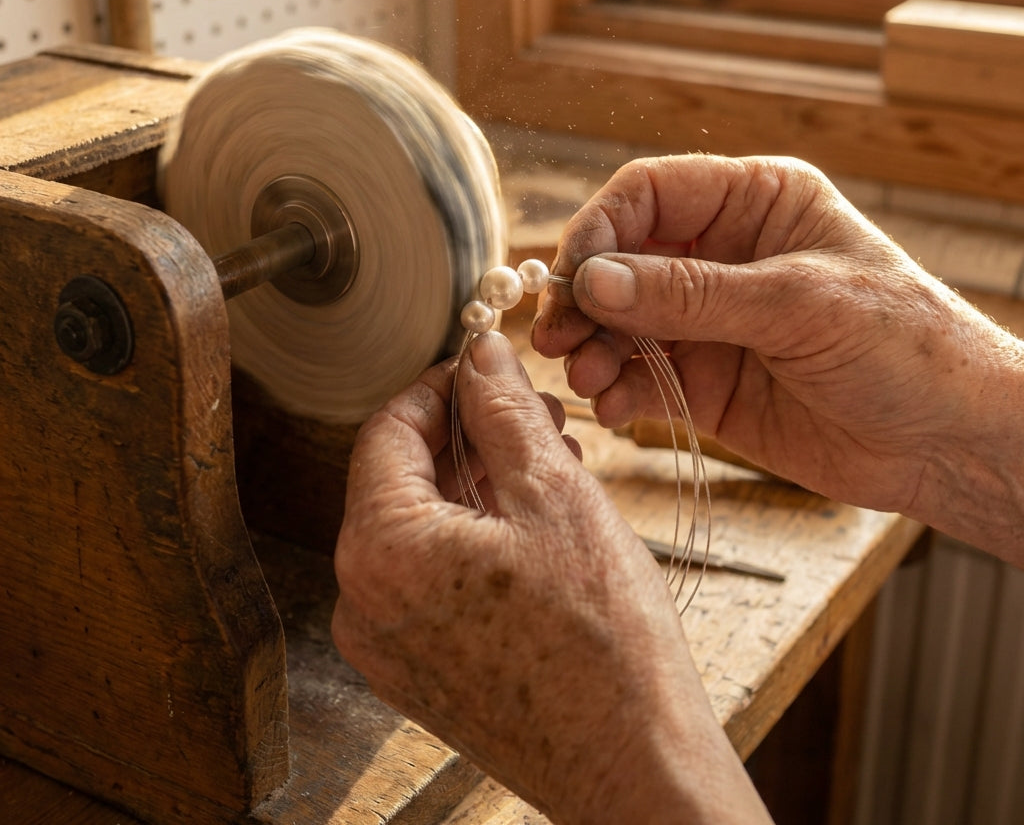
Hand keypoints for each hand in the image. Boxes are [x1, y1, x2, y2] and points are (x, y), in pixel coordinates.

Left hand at [332, 331, 768, 823]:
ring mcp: (386, 643)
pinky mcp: (418, 669)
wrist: (634, 768)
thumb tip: (479, 351)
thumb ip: (503, 407)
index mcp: (380, 550)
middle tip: (536, 417)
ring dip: (478, 483)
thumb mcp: (554, 492)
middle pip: (401, 478)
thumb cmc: (602, 643)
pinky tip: (532, 523)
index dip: (440, 387)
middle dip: (469, 435)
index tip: (486, 370)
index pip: (387, 430)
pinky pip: (429, 576)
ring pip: (419, 525)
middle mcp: (362, 602)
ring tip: (549, 466)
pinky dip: (473, 536)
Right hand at [533, 155, 1023, 565]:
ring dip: (593, 348)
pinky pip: (639, 377)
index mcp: (755, 204)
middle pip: (621, 260)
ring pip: (621, 321)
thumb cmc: (905, 347)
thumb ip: (691, 295)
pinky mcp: (704, 381)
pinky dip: (617, 391)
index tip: (571, 277)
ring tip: (587, 379)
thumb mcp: (799, 306)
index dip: (600, 229)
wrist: (950, 443)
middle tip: (557, 338)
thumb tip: (594, 280)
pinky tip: (614, 410)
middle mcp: (724, 257)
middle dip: (585, 298)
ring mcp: (710, 321)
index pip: (649, 194)